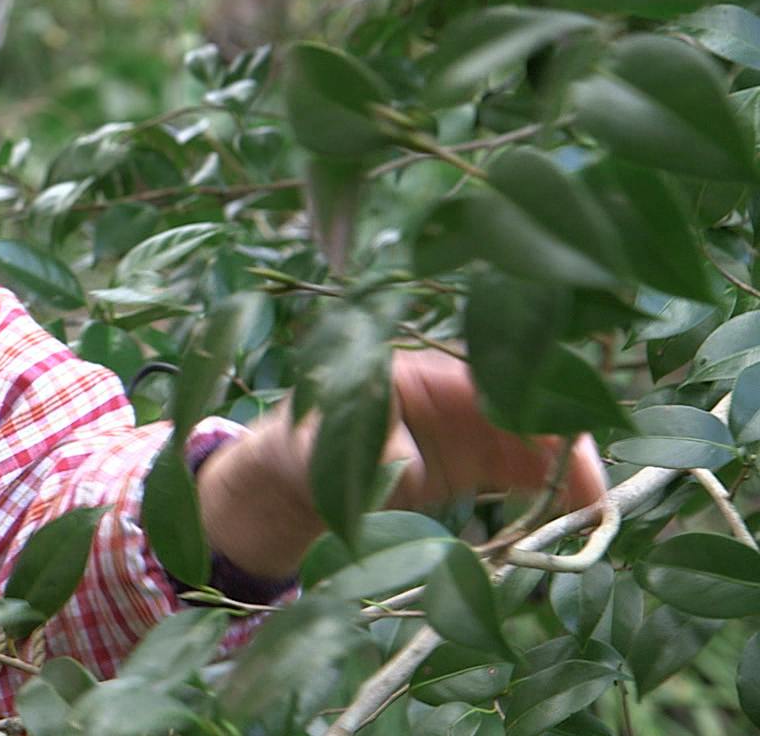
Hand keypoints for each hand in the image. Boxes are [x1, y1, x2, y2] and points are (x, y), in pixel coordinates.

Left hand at [193, 349, 607, 580]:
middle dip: (568, 445)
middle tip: (596, 494)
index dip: (536, 404)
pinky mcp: (477, 462)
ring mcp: (473, 427)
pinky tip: (577, 520)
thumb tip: (406, 464)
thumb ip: (370, 451)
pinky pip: (527, 472)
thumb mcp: (328, 442)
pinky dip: (553, 492)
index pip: (497, 377)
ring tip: (596, 516)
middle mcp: (459, 393)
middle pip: (531, 408)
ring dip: (569, 474)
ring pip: (538, 442)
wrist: (296, 476)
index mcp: (425, 371)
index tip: (566, 439)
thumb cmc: (308, 443)